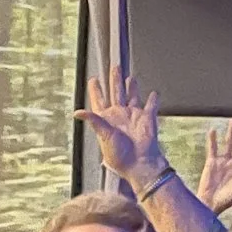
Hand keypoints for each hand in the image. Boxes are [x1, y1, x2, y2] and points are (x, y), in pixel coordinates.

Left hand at [77, 72, 169, 192]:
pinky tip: (154, 94)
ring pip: (132, 96)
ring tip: (129, 77)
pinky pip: (151, 106)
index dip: (96, 89)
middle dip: (114, 80)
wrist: (139, 163)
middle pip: (116, 92)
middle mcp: (119, 115)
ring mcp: (134, 116)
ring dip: (131, 87)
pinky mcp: (147, 118)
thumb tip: (77, 112)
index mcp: (106, 119)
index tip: (94, 79)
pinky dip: (153, 99)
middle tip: (114, 67)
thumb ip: (93, 120)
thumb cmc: (120, 155)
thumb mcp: (103, 135)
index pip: (100, 99)